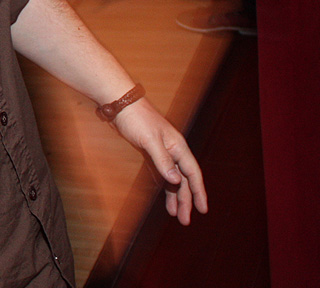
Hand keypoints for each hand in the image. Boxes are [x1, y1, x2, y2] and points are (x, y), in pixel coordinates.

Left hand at [111, 98, 207, 224]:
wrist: (120, 103)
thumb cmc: (136, 119)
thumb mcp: (149, 140)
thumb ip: (162, 161)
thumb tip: (176, 181)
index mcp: (178, 147)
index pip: (193, 174)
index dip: (199, 192)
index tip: (203, 210)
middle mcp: (173, 150)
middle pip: (183, 179)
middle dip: (185, 200)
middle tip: (185, 221)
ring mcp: (161, 150)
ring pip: (172, 178)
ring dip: (174, 195)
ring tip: (175, 214)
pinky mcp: (149, 151)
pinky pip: (160, 172)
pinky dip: (163, 185)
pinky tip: (164, 196)